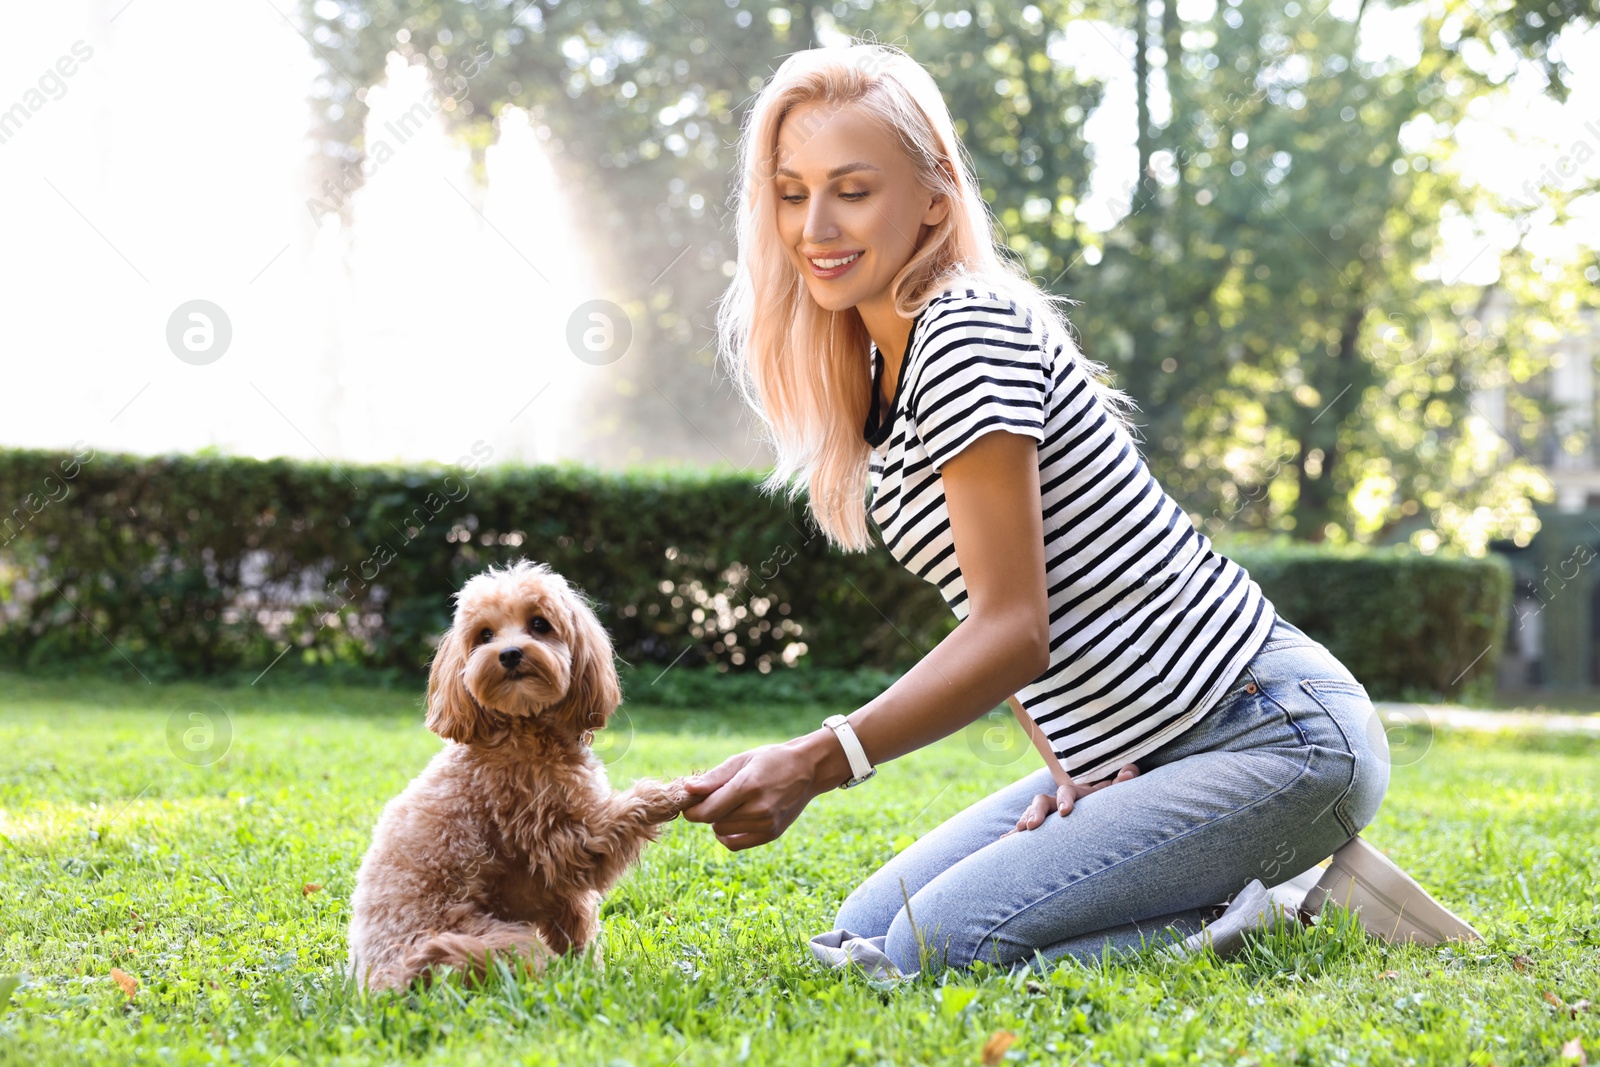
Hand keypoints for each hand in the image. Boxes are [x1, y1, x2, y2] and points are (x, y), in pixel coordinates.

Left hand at [679, 741, 827, 851]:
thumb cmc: (771, 760)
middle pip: (713, 821)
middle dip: (707, 810)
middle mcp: (759, 809)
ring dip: (719, 820)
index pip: (708, 811)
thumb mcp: (742, 760)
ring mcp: (766, 825)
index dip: (692, 810)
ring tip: (730, 803)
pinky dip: (727, 835)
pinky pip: (735, 844)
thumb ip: (714, 778)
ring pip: (722, 832)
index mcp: (748, 787)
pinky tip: (733, 820)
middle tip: (715, 796)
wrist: (808, 770)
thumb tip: (687, 789)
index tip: (689, 802)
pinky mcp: (771, 834)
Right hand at [999, 763, 1140, 837]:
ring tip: (1016, 834)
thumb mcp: (1115, 791)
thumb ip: (1123, 779)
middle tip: (1031, 826)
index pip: (1067, 792)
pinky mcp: (1041, 825)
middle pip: (1041, 802)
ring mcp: (1046, 813)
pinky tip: (1003, 841)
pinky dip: (1013, 834)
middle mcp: (1056, 801)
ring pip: (1030, 814)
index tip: (1066, 812)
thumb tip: (1130, 771)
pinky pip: (1024, 828)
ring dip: (1023, 822)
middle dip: (1035, 813)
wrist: (1093, 802)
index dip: (1065, 801)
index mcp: (1074, 792)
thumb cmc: (1105, 799)